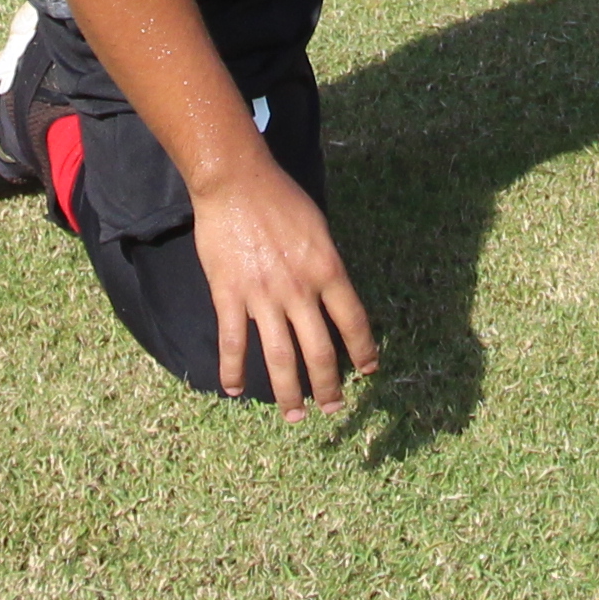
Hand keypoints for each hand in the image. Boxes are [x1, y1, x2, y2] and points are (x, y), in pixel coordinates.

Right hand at [190, 155, 377, 412]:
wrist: (236, 182)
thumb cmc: (282, 200)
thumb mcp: (320, 230)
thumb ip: (327, 268)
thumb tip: (333, 300)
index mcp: (327, 270)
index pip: (353, 323)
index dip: (364, 352)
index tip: (368, 371)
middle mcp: (299, 290)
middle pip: (319, 352)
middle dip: (329, 387)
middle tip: (333, 408)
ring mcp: (262, 296)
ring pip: (280, 358)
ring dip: (289, 393)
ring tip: (295, 417)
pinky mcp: (229, 295)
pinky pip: (232, 343)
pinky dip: (233, 371)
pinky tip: (235, 391)